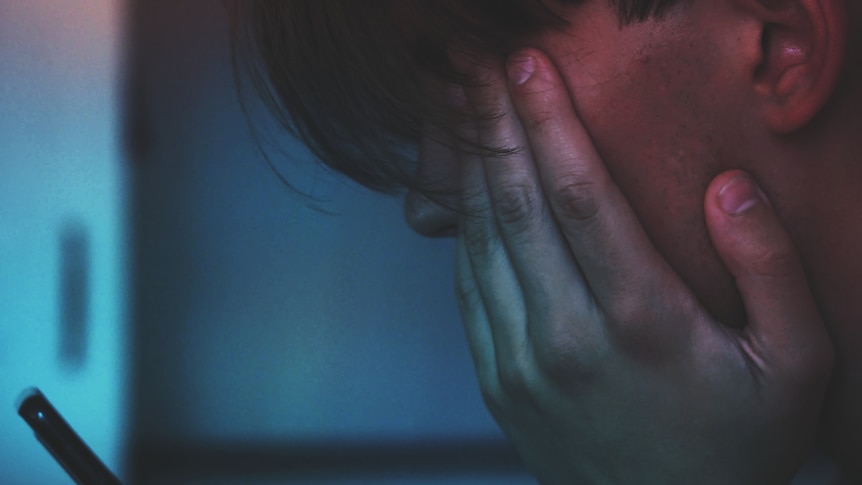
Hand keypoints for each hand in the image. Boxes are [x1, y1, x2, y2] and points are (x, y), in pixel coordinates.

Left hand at [453, 49, 833, 483]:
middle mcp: (566, 337)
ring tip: (470, 111)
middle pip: (518, 205)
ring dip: (476, 167)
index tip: (530, 67)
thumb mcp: (796, 364)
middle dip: (499, 125)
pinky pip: (471, 286)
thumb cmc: (736, 446)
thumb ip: (770, 270)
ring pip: (484, 241)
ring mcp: (521, 360)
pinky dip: (466, 228)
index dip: (550, 121)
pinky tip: (473, 189)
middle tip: (481, 70)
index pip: (579, 196)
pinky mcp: (498, 378)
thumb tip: (728, 189)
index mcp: (641, 322)